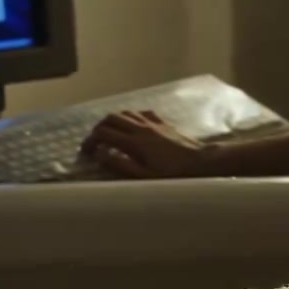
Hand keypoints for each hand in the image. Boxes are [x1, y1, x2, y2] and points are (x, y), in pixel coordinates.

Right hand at [81, 110, 207, 178]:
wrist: (201, 162)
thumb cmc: (173, 173)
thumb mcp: (145, 176)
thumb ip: (121, 165)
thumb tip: (101, 156)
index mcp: (134, 142)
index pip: (104, 134)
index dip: (91, 141)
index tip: (87, 152)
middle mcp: (141, 128)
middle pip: (111, 118)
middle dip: (99, 128)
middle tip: (96, 142)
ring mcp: (153, 123)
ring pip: (126, 113)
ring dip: (114, 121)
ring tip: (111, 134)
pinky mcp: (163, 123)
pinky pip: (141, 113)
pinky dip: (131, 117)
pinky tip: (132, 126)